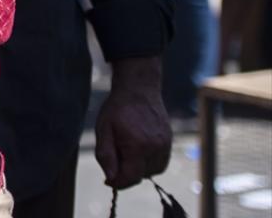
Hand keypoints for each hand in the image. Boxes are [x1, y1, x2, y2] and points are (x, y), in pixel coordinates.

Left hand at [95, 57, 172, 188]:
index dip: (117, 183)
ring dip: (138, 169)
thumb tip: (111, 178)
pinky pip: (160, 163)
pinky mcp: (169, 142)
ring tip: (126, 150)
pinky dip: (148, 163)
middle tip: (115, 157)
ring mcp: (165, 145)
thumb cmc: (116, 109)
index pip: (130, 178)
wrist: (138, 89)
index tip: (108, 180)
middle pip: (141, 176)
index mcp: (138, 146)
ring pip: (152, 172)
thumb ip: (106, 156)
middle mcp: (156, 148)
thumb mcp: (103, 130)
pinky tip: (138, 149)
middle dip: (126, 174)